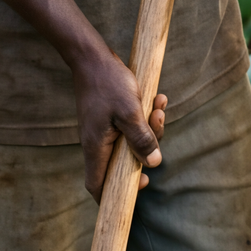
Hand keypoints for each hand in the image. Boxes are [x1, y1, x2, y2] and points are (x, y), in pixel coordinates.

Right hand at [71, 45, 166, 199]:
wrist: (92, 56)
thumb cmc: (108, 83)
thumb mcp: (130, 111)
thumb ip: (141, 139)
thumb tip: (154, 164)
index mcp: (96, 147)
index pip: (97, 185)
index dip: (116, 194)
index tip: (141, 183)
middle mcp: (96, 142)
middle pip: (121, 163)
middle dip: (146, 148)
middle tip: (158, 126)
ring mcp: (102, 130)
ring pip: (129, 141)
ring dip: (149, 127)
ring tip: (159, 107)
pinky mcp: (107, 117)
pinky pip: (129, 125)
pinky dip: (144, 117)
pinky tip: (157, 100)